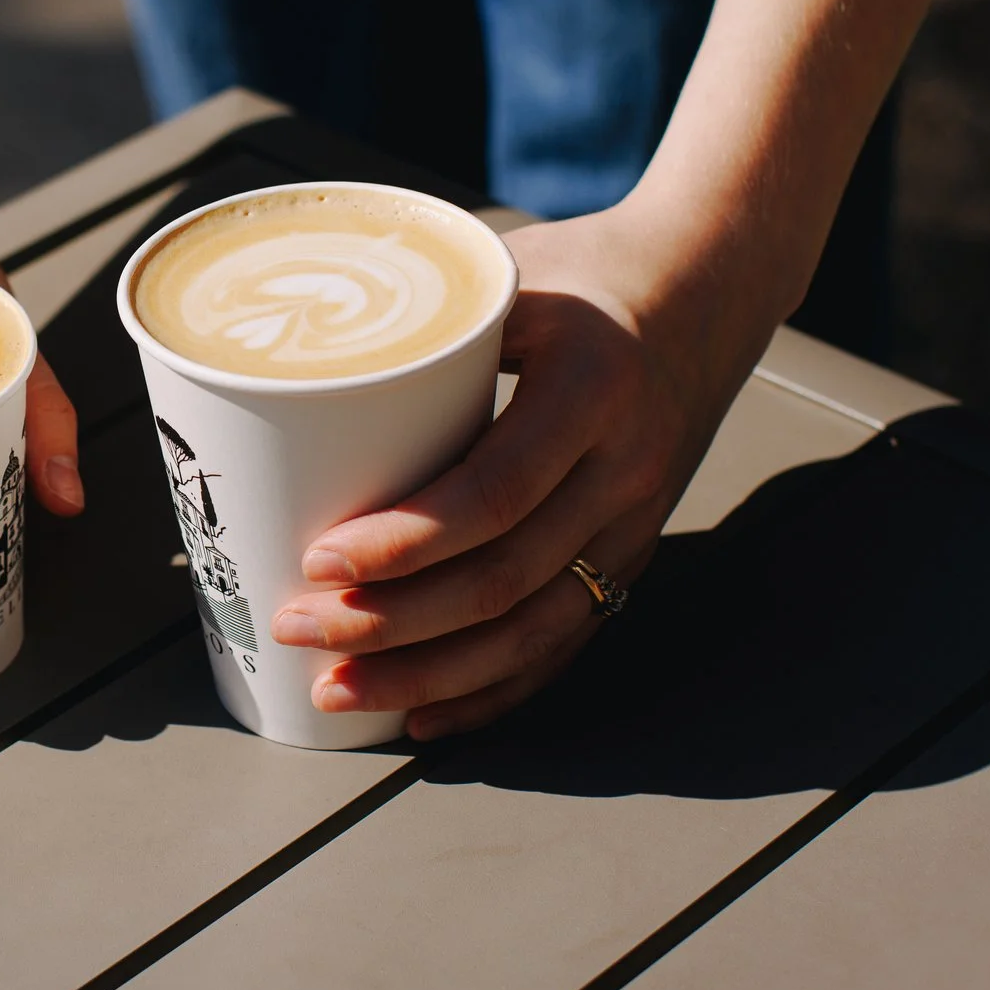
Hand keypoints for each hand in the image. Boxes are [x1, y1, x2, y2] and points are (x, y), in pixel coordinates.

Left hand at [268, 204, 775, 740]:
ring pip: (532, 629)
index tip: (320, 559)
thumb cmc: (583, 271)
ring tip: (337, 692)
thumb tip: (283, 362)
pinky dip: (492, 690)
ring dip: (429, 674)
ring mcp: (635, 523)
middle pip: (504, 578)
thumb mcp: (508, 274)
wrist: (706, 289)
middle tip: (298, 628)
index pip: (494, 493)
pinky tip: (423, 717)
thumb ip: (419, 325)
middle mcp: (623, 468)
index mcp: (591, 389)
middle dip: (392, 622)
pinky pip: (563, 642)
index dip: (404, 541)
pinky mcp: (631, 554)